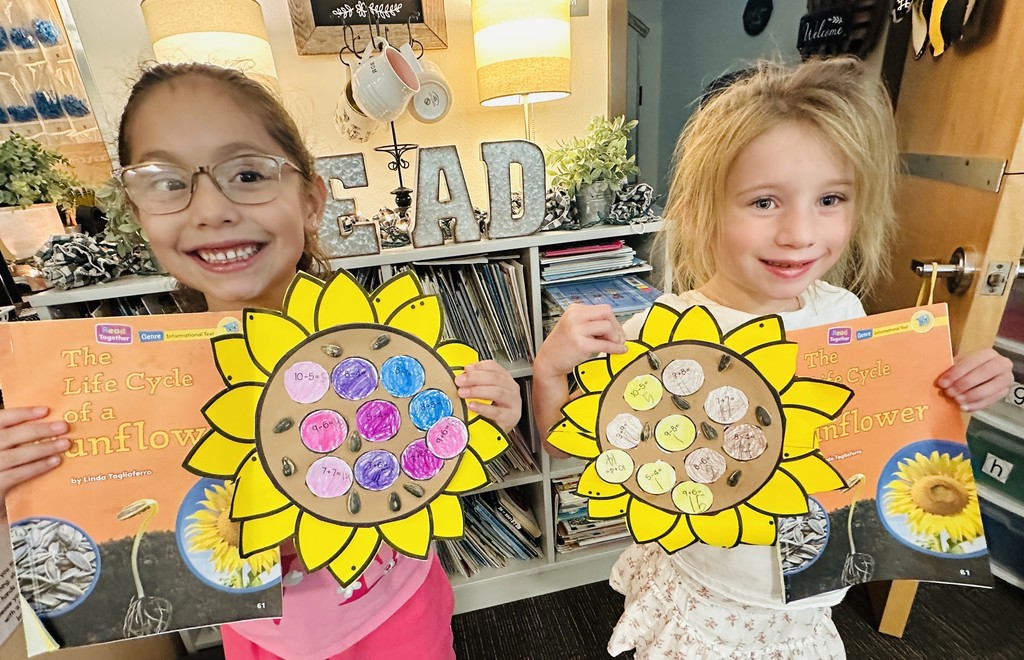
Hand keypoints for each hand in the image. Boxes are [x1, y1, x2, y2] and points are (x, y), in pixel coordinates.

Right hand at [0, 407, 69, 521]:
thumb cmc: (3, 465)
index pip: (1, 419)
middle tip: (63, 427)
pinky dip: (37, 467)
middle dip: (39, 430)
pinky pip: (17, 475)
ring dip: (43, 449)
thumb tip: (48, 422)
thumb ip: (17, 436)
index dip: (22, 413)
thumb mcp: (7, 446)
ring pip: (15, 456)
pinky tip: (54, 462)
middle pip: (10, 436)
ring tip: (65, 444)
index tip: (45, 410)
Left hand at [455, 360, 521, 431]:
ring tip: (463, 393)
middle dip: (475, 378)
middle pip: (495, 378)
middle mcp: (511, 389)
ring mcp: (513, 403)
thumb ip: (476, 381)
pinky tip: (472, 406)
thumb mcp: (485, 392)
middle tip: (460, 381)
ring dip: (478, 391)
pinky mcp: (510, 418)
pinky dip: (483, 407)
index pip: (494, 367)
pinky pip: (496, 411)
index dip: (479, 366)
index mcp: (505, 379)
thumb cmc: (491, 410)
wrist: (498, 431)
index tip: (466, 369)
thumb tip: (465, 372)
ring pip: (498, 392)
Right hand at [534, 304, 626, 379]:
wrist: (548, 360)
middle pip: (607, 313)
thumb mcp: (575, 327)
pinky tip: (619, 351)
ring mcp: (576, 330)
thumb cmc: (562, 345)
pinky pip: (605, 344)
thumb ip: (592, 324)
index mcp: (574, 310)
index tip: (616, 330)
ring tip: (614, 345)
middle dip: (616, 326)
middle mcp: (574, 317)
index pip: (602, 308)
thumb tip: (616, 328)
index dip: (613, 320)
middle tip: (619, 338)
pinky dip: (615, 348)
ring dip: (615, 337)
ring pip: (607, 326)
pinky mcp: (580, 344)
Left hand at [936, 348, 1013, 411]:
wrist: (981, 376)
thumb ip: (952, 369)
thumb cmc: (967, 369)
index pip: (973, 360)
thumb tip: (940, 379)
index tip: (942, 383)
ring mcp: (1006, 379)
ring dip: (970, 396)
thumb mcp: (960, 365)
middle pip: (984, 373)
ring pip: (990, 388)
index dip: (957, 372)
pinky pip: (991, 401)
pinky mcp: (1004, 393)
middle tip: (949, 392)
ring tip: (956, 400)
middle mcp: (1001, 364)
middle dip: (964, 384)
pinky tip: (964, 408)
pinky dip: (976, 405)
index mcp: (988, 354)